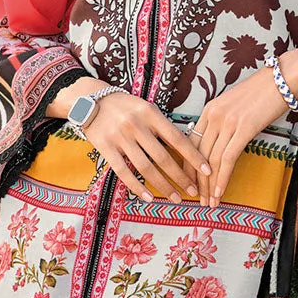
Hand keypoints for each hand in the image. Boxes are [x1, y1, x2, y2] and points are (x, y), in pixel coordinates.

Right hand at [82, 92, 211, 204]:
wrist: (90, 99)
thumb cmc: (125, 106)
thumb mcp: (146, 108)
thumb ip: (161, 126)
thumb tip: (185, 149)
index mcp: (151, 113)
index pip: (178, 138)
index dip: (194, 156)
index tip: (207, 170)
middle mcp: (137, 125)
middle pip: (163, 157)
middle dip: (181, 177)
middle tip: (194, 191)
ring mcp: (120, 137)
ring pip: (146, 167)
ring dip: (163, 186)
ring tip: (175, 198)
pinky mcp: (106, 148)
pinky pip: (124, 172)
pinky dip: (137, 187)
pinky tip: (149, 197)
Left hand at [184, 65, 290, 207]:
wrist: (283, 78)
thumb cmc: (264, 90)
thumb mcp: (235, 103)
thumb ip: (224, 119)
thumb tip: (222, 140)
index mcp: (209, 109)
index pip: (191, 143)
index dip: (188, 167)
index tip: (190, 184)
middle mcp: (214, 116)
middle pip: (198, 155)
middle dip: (197, 182)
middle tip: (197, 201)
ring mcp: (228, 122)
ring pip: (212, 160)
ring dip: (209, 186)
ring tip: (209, 203)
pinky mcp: (244, 129)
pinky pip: (228, 159)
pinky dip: (222, 178)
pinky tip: (220, 192)